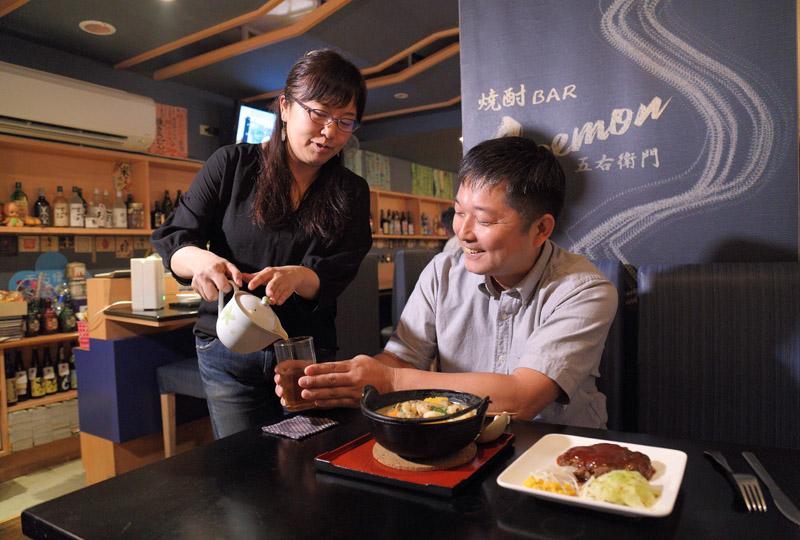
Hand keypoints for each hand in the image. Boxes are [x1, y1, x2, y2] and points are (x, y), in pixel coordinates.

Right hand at [187, 251, 241, 301]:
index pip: (222, 286)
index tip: (228, 284)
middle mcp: (203, 276)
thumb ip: (236, 274)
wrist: (199, 260)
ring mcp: (197, 282)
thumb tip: (240, 284)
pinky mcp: (193, 286)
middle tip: (221, 287)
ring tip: (215, 287)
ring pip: (208, 298)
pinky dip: (208, 294)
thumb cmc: (216, 263)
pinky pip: (203, 297)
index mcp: (213, 270)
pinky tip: (209, 286)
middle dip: (219, 294)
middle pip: (213, 296)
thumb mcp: (228, 265)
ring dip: (214, 295)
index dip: (228, 288)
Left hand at [243, 265, 312, 304]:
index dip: (255, 281)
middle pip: (273, 285)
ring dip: (273, 299)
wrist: (294, 274)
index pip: (261, 276)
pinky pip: (282, 299)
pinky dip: (278, 301)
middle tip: (269, 295)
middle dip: (271, 290)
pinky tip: (277, 299)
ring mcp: (284, 284)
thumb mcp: (266, 273)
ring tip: (271, 299)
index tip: (250, 286)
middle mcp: (277, 277)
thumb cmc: (276, 274)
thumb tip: (241, 276)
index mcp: (270, 272)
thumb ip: (254, 276)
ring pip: (277, 294)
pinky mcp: (289, 291)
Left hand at [273, 355, 395, 407]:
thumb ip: (345, 365)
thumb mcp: (362, 361)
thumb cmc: (376, 371)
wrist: (392, 384)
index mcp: (355, 365)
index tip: (307, 370)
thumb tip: (327, 368)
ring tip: (306, 394)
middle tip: (302, 382)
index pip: (333, 367)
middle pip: (331, 380)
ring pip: (333, 393)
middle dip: (315, 381)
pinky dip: (328, 403)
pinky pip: (339, 402)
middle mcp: (354, 378)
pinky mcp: (356, 401)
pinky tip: (318, 403)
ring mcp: (355, 391)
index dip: (319, 369)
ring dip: (318, 394)